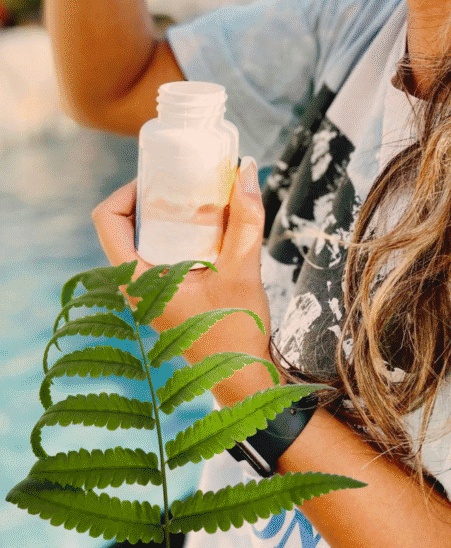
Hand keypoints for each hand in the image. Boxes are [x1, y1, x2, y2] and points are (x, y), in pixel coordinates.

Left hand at [91, 163, 274, 390]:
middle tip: (187, 180)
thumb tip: (244, 169)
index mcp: (136, 280)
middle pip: (126, 223)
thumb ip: (245, 220)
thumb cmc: (236, 333)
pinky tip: (211, 225)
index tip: (163, 177)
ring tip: (202, 197)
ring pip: (145, 237)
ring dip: (170, 214)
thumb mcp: (242, 270)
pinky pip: (161, 251)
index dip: (129, 189)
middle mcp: (134, 285)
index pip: (107, 219)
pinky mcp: (165, 294)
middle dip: (156, 197)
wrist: (244, 378)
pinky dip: (180, 232)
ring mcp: (148, 291)